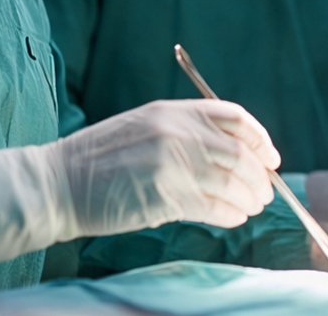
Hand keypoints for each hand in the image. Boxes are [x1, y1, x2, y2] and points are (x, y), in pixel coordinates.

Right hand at [53, 99, 281, 237]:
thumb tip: (233, 156)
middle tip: (265, 192)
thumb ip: (185, 133)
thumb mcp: (144, 127)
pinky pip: (214, 207)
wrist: (57, 183)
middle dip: (259, 176)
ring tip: (252, 207)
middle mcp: (177, 132)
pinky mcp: (165, 196)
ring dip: (249, 197)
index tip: (270, 157)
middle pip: (240, 153)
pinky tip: (233, 218)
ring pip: (231, 182)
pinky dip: (230, 214)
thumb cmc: (98, 160)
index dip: (260, 138)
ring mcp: (172, 163)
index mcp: (173, 110)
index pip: (234, 116)